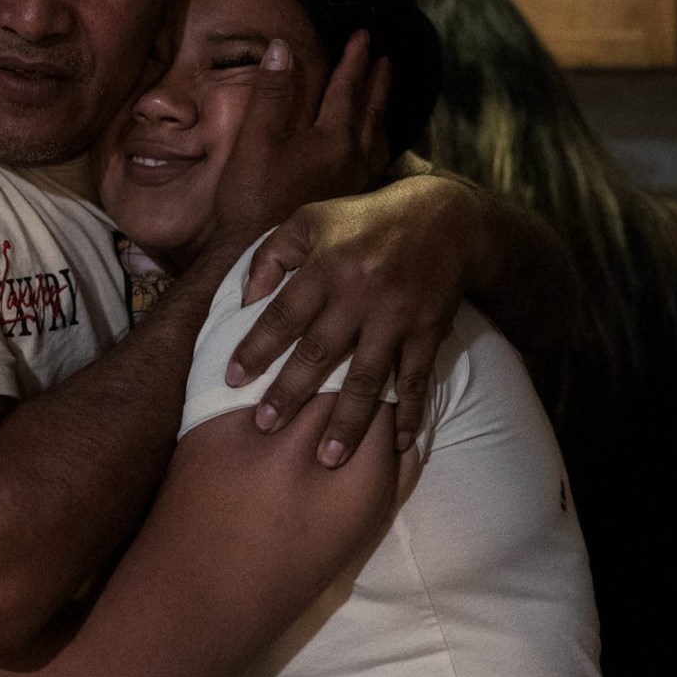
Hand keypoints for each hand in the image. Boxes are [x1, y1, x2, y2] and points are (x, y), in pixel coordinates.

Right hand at [203, 32, 390, 256]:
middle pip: (372, 111)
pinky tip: (375, 147)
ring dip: (382, 112)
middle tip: (385, 59)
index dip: (354, 60)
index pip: (346, 89)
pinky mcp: (353, 204)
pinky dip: (380, 143)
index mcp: (331, 140)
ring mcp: (356, 184)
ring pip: (379, 139)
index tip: (364, 35)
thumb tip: (281, 48)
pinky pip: (377, 163)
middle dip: (377, 82)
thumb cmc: (249, 199)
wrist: (256, 254)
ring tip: (384, 98)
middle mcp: (352, 159)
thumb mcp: (253, 141)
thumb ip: (270, 94)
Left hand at [228, 173, 482, 464]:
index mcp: (326, 266)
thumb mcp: (311, 219)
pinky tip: (396, 445)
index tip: (233, 380)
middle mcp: (359, 294)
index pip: (283, 314)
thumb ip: (272, 255)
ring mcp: (396, 316)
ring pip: (367, 376)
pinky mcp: (428, 331)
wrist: (443, 218)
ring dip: (347, 420)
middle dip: (291, 392)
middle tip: (265, 428)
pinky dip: (407, 413)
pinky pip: (415, 379)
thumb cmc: (364, 221)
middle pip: (319, 352)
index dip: (256, 348)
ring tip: (328, 457)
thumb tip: (245, 298)